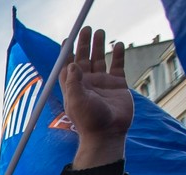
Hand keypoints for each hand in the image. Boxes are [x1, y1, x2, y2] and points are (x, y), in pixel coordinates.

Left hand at [61, 27, 130, 168]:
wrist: (108, 134)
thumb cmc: (89, 121)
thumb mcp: (77, 102)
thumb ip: (73, 83)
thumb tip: (72, 64)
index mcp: (74, 87)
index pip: (68, 66)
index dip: (67, 53)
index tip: (68, 39)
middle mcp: (87, 83)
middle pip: (85, 58)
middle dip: (85, 44)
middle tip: (86, 29)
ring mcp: (103, 83)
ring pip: (100, 59)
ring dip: (99, 46)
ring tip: (100, 31)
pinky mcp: (118, 85)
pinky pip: (117, 66)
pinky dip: (118, 55)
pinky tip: (118, 45)